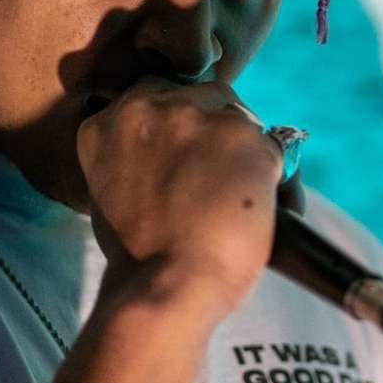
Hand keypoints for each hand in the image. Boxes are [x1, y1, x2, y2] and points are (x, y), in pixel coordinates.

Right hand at [76, 75, 284, 323]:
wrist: (165, 289)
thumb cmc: (139, 258)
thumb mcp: (112, 192)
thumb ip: (134, 157)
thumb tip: (174, 151)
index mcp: (107, 123)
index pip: (157, 94)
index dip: (181, 124)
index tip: (190, 154)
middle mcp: (148, 107)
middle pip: (204, 96)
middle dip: (216, 131)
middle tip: (217, 179)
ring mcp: (196, 117)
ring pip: (241, 118)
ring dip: (246, 152)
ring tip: (239, 200)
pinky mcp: (242, 135)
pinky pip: (275, 146)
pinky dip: (275, 180)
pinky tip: (263, 211)